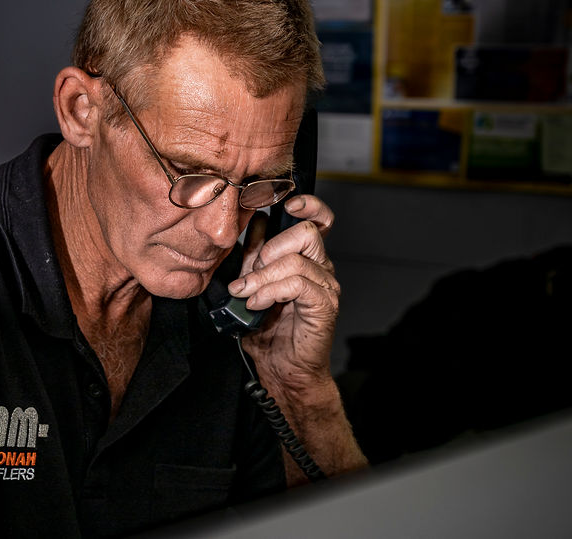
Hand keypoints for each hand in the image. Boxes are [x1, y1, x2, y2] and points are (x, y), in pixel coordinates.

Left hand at [229, 194, 339, 388]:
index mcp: (306, 259)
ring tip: (246, 293)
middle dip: (270, 249)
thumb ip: (253, 256)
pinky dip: (270, 290)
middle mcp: (320, 268)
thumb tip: (256, 223)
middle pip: (306, 233)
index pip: (319, 220)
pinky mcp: (324, 305)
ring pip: (296, 260)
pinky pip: (297, 284)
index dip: (308, 206)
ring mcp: (325, 286)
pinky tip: (257, 303)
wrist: (282, 369)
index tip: (287, 202)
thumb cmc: (269, 332)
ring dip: (262, 276)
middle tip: (251, 274)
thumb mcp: (252, 284)